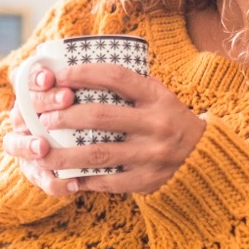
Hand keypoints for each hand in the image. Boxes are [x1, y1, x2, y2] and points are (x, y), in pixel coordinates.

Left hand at [4, 62, 205, 195]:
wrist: (205, 156)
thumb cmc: (170, 119)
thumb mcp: (160, 95)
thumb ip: (131, 84)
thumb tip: (83, 67)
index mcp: (157, 97)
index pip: (116, 76)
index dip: (84, 73)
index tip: (59, 76)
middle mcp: (156, 124)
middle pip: (100, 116)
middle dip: (65, 116)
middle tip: (45, 118)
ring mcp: (152, 154)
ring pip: (98, 154)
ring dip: (65, 154)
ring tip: (42, 153)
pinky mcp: (148, 180)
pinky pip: (109, 181)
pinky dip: (84, 179)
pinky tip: (66, 177)